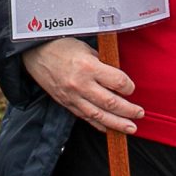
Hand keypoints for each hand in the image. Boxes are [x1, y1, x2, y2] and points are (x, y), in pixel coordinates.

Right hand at [23, 38, 142, 134]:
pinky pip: (85, 118)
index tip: (132, 88)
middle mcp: (81, 84)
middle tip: (140, 113)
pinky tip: (109, 128)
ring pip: (99, 115)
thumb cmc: (61, 46)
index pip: (117, 82)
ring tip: (131, 127)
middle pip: (111, 102)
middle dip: (129, 110)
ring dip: (117, 123)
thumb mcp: (86, 48)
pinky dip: (99, 124)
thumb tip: (117, 78)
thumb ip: (102, 63)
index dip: (129, 86)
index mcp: (88, 66)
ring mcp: (73, 97)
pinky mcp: (66, 104)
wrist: (35, 54)